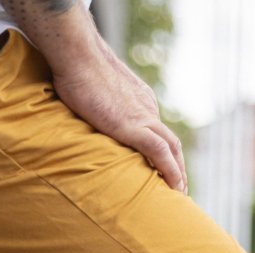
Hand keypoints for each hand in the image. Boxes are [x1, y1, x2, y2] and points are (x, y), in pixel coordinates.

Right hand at [53, 47, 187, 193]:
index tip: (161, 170)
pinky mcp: (131, 125)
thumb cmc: (75, 69)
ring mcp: (141, 116)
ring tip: (180, 195)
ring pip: (172, 148)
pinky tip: (174, 188)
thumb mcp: (89, 91)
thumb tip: (84, 116)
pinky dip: (170, 170)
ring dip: (179, 173)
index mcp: (138, 100)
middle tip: (179, 189)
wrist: (77, 56)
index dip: (163, 152)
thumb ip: (95, 106)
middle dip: (178, 166)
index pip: (156, 130)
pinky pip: (159, 151)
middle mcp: (146, 108)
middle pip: (171, 141)